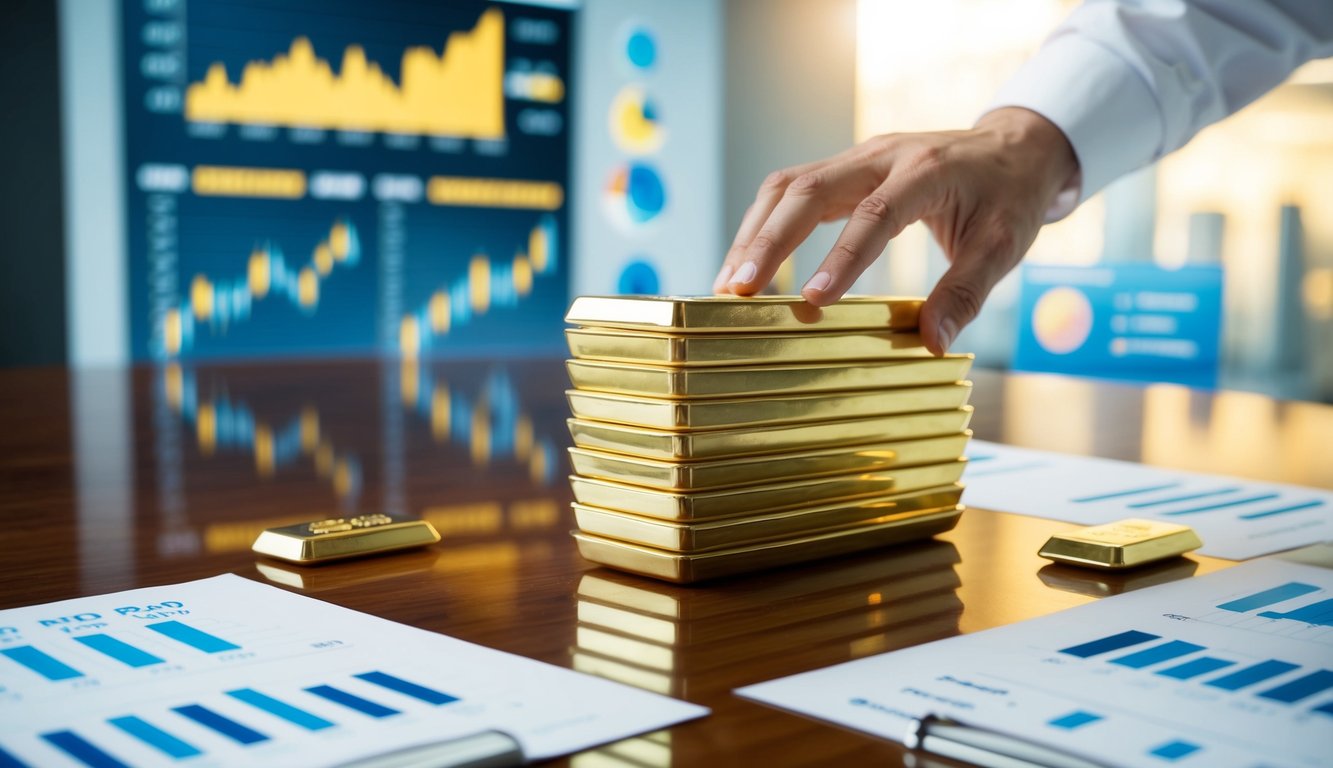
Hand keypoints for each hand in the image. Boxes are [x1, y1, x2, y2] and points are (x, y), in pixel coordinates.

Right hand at [713, 108, 1077, 354]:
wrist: (1013, 146)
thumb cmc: (1009, 198)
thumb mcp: (1003, 246)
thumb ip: (967, 293)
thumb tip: (932, 343)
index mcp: (927, 172)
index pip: (876, 214)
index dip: (840, 258)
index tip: (811, 302)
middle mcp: (882, 156)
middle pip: (808, 188)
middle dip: (768, 239)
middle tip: (738, 289)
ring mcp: (858, 158)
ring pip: (787, 184)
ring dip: (754, 232)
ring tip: (729, 282)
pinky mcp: (844, 169)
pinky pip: (791, 190)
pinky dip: (763, 224)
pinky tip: (749, 262)